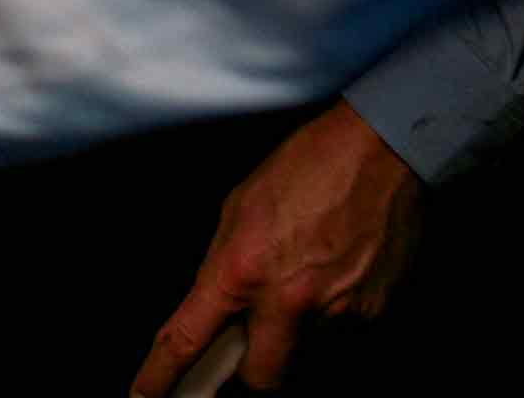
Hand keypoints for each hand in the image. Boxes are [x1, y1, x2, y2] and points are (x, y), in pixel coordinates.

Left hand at [131, 104, 422, 394]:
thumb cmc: (309, 165)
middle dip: (254, 367)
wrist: (381, 149)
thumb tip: (219, 309)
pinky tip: (338, 271)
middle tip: (258, 333)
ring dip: (299, 333)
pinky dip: (334, 316)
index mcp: (242, 268)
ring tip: (310, 275)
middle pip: (259, 380)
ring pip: (305, 356)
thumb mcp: (240, 208)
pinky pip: (342, 336)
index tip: (142, 395)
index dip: (159, 376)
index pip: (187, 339)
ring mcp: (335, 314)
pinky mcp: (372, 315)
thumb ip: (226, 267)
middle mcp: (287, 301)